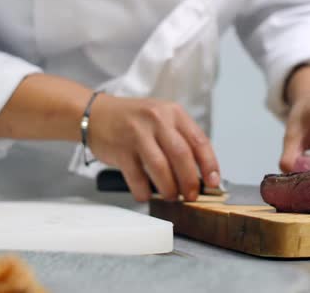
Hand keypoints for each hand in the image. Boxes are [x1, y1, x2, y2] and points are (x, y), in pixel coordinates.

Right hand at [88, 94, 220, 201]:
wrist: (95, 114)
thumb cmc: (133, 120)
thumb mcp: (161, 118)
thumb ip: (180, 139)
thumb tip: (201, 172)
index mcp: (173, 113)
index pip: (199, 140)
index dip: (209, 164)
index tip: (214, 182)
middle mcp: (156, 120)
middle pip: (181, 155)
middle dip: (190, 181)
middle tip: (192, 195)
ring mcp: (137, 134)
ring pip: (160, 168)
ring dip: (169, 188)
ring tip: (171, 196)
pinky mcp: (120, 150)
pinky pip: (137, 178)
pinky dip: (144, 192)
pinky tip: (146, 195)